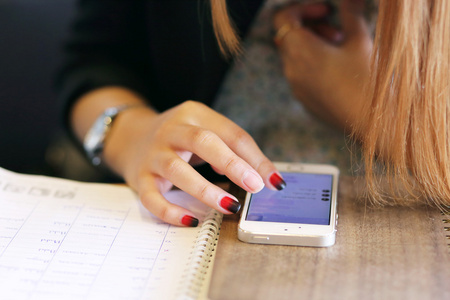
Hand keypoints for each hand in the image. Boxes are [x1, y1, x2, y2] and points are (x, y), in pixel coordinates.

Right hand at [101, 98, 284, 226]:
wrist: (132, 137)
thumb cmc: (180, 138)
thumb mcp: (205, 132)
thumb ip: (231, 149)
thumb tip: (259, 176)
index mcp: (194, 114)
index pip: (231, 134)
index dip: (255, 158)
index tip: (273, 181)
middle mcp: (171, 130)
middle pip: (202, 142)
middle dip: (232, 164)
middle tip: (254, 186)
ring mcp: (153, 154)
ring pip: (176, 170)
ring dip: (205, 190)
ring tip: (230, 206)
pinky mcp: (140, 177)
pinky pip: (152, 197)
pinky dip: (170, 211)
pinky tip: (191, 220)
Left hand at [273, 0, 372, 130]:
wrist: (373, 121)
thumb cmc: (367, 79)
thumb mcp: (359, 40)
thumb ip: (349, 13)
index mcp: (300, 50)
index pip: (283, 19)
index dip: (303, 8)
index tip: (327, 11)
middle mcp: (291, 69)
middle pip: (289, 38)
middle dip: (311, 28)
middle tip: (337, 34)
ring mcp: (296, 87)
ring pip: (294, 57)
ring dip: (312, 47)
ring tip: (341, 52)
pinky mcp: (304, 100)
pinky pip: (300, 75)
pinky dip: (312, 65)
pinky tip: (338, 71)